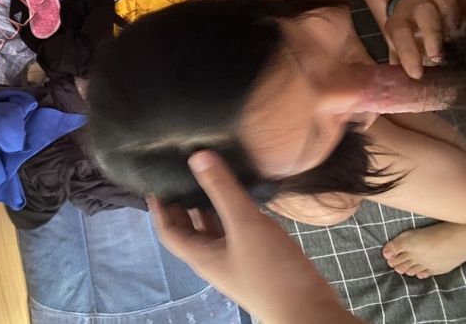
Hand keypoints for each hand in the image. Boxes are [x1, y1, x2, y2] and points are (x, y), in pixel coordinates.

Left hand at [148, 151, 364, 323]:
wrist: (309, 312)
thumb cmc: (271, 271)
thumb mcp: (244, 224)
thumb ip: (222, 190)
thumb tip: (197, 156)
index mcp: (201, 255)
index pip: (167, 230)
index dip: (158, 207)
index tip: (155, 182)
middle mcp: (213, 259)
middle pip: (189, 229)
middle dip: (182, 204)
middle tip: (181, 173)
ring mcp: (235, 261)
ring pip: (214, 229)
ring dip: (208, 207)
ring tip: (209, 177)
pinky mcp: (256, 260)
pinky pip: (235, 232)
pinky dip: (232, 214)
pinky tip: (241, 197)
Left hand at [385, 0, 465, 78]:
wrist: (412, 3)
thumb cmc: (409, 34)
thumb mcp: (400, 46)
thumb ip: (400, 60)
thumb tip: (392, 84)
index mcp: (400, 22)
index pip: (400, 34)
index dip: (407, 52)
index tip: (416, 74)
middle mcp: (417, 7)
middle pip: (424, 10)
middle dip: (432, 31)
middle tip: (438, 53)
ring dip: (450, 9)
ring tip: (456, 28)